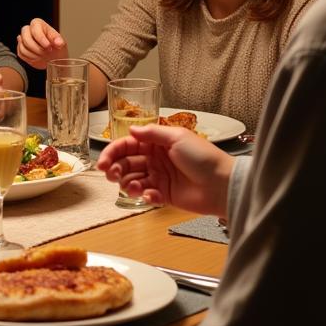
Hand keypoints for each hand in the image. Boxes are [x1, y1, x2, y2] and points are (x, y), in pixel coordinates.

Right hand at [16, 18, 66, 69]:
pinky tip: (37, 58)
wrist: (53, 59)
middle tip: (45, 53)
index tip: (48, 46)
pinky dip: (30, 59)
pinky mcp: (20, 48)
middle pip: (25, 37)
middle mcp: (29, 30)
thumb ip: (59, 41)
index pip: (35, 28)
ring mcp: (23, 39)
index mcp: (38, 24)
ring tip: (43, 56)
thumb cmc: (57, 48)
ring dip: (34, 55)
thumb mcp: (61, 43)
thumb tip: (58, 42)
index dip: (41, 38)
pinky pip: (21, 54)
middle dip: (36, 48)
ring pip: (22, 47)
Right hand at [96, 123, 233, 216]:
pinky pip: (145, 196)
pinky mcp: (163, 195)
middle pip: (125, 163)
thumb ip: (151, 133)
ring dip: (128, 184)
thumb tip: (131, 129)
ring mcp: (158, 177)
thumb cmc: (203, 157)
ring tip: (136, 187)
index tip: (102, 162)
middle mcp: (154, 159)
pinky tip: (151, 195)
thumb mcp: (177, 137)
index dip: (112, 152)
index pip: (127, 145)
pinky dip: (144, 196)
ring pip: (131, 180)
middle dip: (114, 169)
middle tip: (111, 175)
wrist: (222, 184)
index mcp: (156, 143)